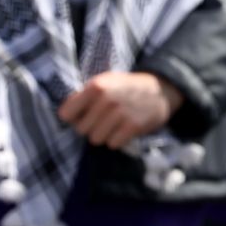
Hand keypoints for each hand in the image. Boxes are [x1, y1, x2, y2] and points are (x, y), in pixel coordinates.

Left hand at [57, 71, 183, 149]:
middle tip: (102, 119)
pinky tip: (124, 129)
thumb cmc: (127, 87)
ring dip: (104, 135)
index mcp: (96, 86)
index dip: (72, 117)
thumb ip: (85, 96)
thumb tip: (65, 117)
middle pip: (81, 129)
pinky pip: (113, 144)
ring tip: (114, 124)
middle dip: (90, 127)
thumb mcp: (105, 82)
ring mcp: (120, 113)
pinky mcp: (133, 126)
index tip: (81, 115)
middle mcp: (107, 99)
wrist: (161, 89)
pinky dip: (118, 140)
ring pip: (96, 139)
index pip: (66, 114)